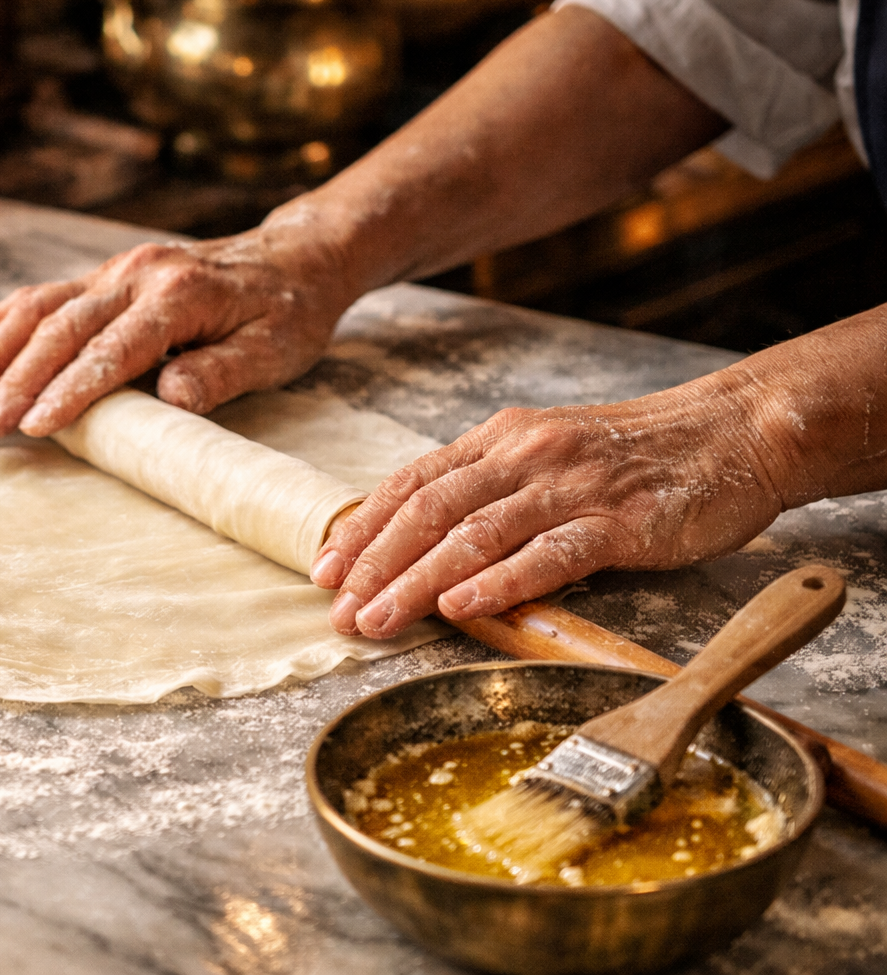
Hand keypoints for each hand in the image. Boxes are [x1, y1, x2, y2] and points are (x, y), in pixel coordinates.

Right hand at [0, 214, 357, 437]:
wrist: (294, 258)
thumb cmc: (287, 314)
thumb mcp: (275, 351)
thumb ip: (222, 372)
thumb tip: (171, 397)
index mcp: (179, 294)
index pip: (113, 349)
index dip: (71, 390)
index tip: (34, 426)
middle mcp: (138, 273)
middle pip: (61, 327)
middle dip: (14, 379)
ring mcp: (116, 270)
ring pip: (39, 308)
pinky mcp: (105, 275)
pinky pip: (42, 296)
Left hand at [309, 379, 789, 637]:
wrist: (731, 434)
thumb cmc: (632, 457)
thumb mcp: (545, 455)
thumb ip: (489, 491)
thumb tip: (423, 547)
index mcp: (499, 438)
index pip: (412, 483)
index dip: (363, 529)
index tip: (324, 571)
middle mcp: (524, 454)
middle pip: (429, 511)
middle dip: (375, 565)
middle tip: (340, 612)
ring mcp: (570, 486)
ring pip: (475, 535)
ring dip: (418, 583)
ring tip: (380, 621)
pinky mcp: (619, 521)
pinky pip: (548, 554)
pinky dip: (499, 582)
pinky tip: (461, 609)